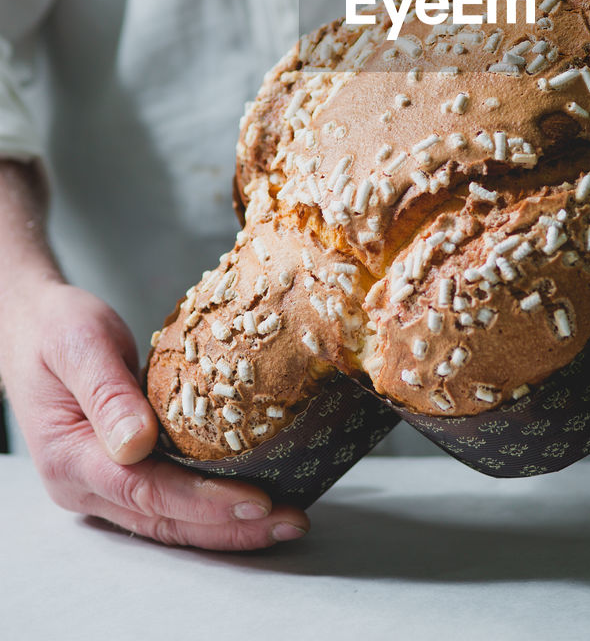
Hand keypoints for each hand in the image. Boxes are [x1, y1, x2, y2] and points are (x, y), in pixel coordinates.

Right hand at [0, 280, 309, 549]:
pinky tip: (253, 501)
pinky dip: (212, 506)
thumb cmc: (56, 329)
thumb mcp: (78, 344)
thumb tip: (136, 443)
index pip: (146, 491)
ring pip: (170, 519)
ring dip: (228, 526)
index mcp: (69, 458)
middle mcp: (85, 485)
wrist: (33, 327)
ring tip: (286, 520)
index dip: (204, 500)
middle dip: (230, 526)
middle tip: (292, 520)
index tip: (257, 499)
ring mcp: (102, 485)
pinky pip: (170, 500)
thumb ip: (106, 392)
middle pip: (165, 518)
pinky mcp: (122, 473)